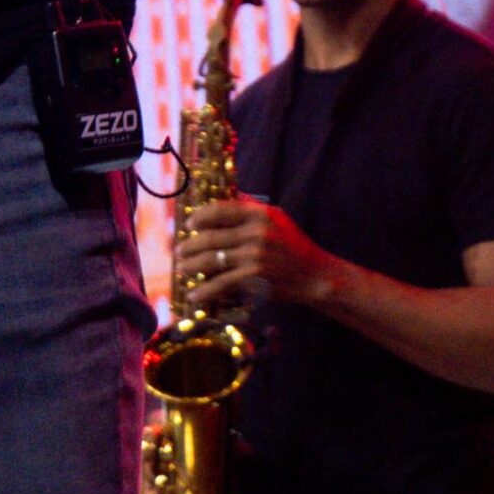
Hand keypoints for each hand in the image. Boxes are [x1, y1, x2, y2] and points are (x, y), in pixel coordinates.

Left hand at [177, 197, 338, 309]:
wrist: (316, 276)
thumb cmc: (294, 246)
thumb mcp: (277, 218)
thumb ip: (250, 207)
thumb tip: (222, 198)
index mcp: (259, 214)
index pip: (219, 210)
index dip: (199, 217)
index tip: (190, 225)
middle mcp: (255, 232)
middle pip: (210, 237)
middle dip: (189, 245)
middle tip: (178, 251)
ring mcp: (254, 255)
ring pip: (211, 260)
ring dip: (190, 266)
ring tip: (181, 269)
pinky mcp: (254, 277)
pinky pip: (221, 283)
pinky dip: (205, 290)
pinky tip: (195, 294)